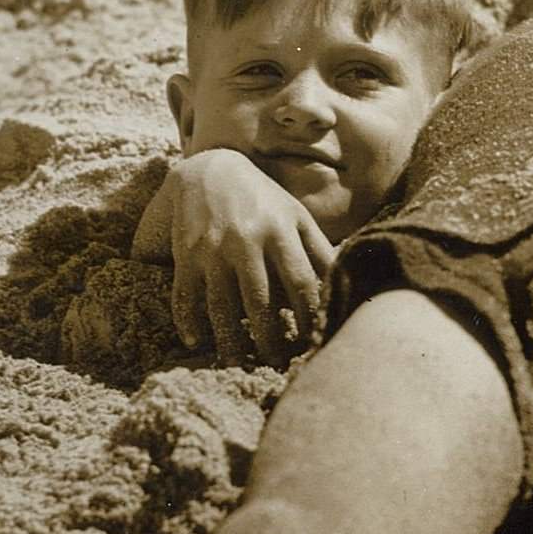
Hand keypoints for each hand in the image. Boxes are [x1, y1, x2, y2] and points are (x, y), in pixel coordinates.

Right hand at [163, 150, 336, 364]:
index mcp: (280, 231)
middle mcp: (246, 241)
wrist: (210, 170)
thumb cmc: (263, 200)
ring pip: (221, 303)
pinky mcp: (186, 253)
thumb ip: (319, 249)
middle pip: (260, 300)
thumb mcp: (296, 216)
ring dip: (229, 339)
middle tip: (276, 363)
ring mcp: (213, 248)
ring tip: (237, 363)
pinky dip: (188, 320)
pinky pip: (185, 293)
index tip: (311, 339)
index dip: (308, 314)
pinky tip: (196, 342)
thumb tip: (346, 281)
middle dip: (269, 337)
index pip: (300, 282)